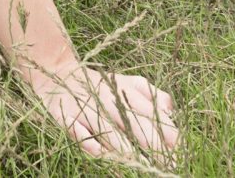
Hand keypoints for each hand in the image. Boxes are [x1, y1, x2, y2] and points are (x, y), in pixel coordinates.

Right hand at [29, 60, 178, 167]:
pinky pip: (75, 130)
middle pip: (132, 122)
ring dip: (123, 146)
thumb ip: (151, 94)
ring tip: (140, 164)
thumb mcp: (128, 82)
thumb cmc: (99, 83)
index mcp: (124, 91)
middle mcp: (107, 99)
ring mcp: (85, 108)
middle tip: (168, 163)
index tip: (179, 148)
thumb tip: (170, 109)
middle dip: (151, 142)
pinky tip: (98, 152)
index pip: (149, 112)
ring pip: (106, 129)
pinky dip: (85, 140)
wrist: (55, 69)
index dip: (165, 130)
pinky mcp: (64, 116)